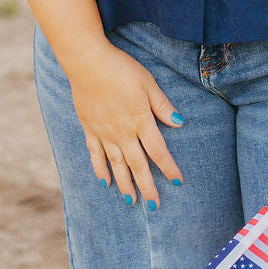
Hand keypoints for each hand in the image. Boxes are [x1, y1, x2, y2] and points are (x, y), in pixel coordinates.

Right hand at [66, 41, 183, 208]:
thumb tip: (179, 122)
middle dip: (148, 186)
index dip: (169, 168)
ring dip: (125, 184)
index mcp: (140, 121)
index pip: (158, 151)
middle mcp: (123, 132)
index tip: (178, 181)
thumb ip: (162, 105)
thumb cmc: (121, 69)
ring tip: (131, 201)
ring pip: (117, 165)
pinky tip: (104, 181)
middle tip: (154, 206)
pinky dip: (100, 170)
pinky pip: (96, 155)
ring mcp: (104, 133)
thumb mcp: (148, 83)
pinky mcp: (89, 129)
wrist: (88, 62)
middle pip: (138, 165)